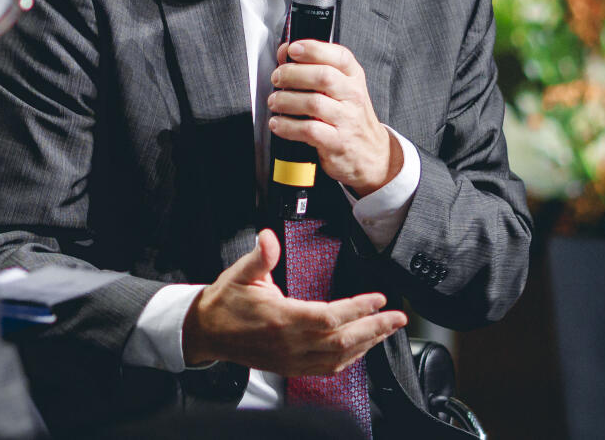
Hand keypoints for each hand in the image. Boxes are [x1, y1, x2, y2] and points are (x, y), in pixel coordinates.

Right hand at [181, 229, 406, 375]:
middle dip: (375, 329)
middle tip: (398, 318)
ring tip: (387, 330)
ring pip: (339, 357)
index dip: (358, 309)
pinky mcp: (291, 367)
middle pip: (343, 341)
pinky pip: (328, 368)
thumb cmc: (225, 302)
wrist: (206, 332)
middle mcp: (290, 343)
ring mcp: (292, 359)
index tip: (378, 299)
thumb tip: (269, 236)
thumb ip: (260, 255)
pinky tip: (361, 347)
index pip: (329, 316)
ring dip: (368, 344)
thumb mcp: (241, 273)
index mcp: (281, 318)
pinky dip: (350, 359)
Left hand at [267, 40, 402, 196]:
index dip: (313, 49)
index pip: (339, 56)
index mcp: (354, 78)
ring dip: (286, 100)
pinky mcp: (337, 142)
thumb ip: (317, 70)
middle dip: (293, 74)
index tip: (292, 49)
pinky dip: (287, 126)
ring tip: (275, 101)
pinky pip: (308, 130)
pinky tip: (278, 123)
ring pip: (313, 103)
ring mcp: (347, 120)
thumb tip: (285, 54)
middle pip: (323, 77)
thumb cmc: (350, 117)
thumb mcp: (343, 89)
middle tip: (277, 78)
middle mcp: (353, 96)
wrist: (371, 154)